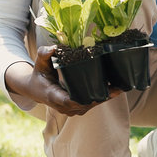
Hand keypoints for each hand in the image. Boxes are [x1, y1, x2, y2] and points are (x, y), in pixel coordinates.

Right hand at [4, 46, 118, 115]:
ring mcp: (70, 109)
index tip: (96, 94)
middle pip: (84, 104)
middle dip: (101, 98)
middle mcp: (62, 106)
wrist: (35, 89)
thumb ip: (44, 54)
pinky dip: (102, 98)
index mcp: (52, 95)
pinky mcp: (76, 108)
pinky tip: (115, 90)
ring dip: (104, 98)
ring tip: (120, 88)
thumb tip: (54, 47)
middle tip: (116, 89)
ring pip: (90, 105)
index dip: (81, 99)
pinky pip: (90, 104)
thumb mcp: (39, 63)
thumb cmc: (39, 74)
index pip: (67, 101)